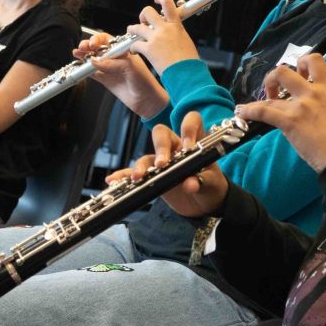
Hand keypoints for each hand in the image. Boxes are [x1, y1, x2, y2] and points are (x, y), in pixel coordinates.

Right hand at [72, 32, 168, 118]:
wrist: (147, 101)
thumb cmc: (146, 83)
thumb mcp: (131, 69)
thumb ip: (113, 64)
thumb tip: (95, 61)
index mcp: (123, 50)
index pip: (107, 40)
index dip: (98, 40)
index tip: (92, 45)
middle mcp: (115, 58)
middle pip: (97, 48)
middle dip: (88, 46)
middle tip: (82, 48)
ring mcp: (109, 69)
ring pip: (93, 59)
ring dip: (84, 56)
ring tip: (77, 54)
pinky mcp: (105, 80)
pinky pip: (92, 73)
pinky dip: (84, 70)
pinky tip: (79, 68)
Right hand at [105, 112, 227, 217]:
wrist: (206, 204)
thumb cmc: (212, 187)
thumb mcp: (212, 184)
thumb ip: (202, 182)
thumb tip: (190, 184)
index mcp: (194, 143)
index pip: (191, 122)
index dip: (188, 128)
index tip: (189, 147)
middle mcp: (176, 148)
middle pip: (161, 133)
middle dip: (160, 146)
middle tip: (162, 164)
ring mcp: (163, 162)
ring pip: (147, 155)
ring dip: (142, 165)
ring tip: (139, 177)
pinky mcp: (153, 177)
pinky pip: (136, 173)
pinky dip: (124, 176)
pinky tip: (114, 179)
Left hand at [127, 0, 200, 73]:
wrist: (187, 73)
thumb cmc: (189, 61)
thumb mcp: (185, 41)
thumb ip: (176, 33)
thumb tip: (172, 33)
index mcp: (176, 25)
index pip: (167, 3)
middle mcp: (164, 29)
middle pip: (147, 12)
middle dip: (143, 16)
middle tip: (143, 22)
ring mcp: (155, 38)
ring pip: (136, 27)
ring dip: (132, 30)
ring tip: (132, 33)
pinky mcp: (148, 49)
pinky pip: (135, 44)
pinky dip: (133, 48)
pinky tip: (134, 51)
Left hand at [235, 53, 325, 171]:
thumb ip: (322, 105)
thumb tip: (308, 111)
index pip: (315, 60)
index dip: (302, 63)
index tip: (298, 74)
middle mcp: (313, 93)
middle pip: (284, 71)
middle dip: (273, 78)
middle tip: (274, 92)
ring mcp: (300, 106)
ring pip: (271, 90)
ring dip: (260, 97)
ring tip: (253, 106)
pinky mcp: (290, 121)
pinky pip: (263, 111)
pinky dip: (249, 111)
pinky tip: (243, 113)